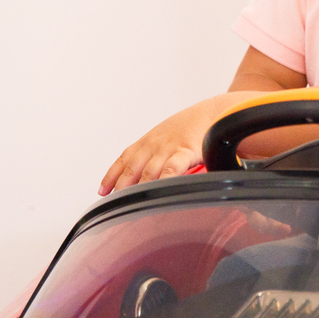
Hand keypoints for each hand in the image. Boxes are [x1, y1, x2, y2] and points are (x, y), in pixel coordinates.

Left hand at [99, 102, 218, 194]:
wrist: (215, 112)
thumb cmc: (193, 126)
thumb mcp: (167, 136)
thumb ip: (156, 154)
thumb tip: (146, 176)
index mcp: (149, 140)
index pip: (124, 158)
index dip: (111, 175)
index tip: (103, 191)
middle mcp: (155, 144)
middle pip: (132, 167)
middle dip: (121, 186)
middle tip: (115, 203)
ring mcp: (169, 148)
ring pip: (148, 171)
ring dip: (139, 188)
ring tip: (132, 205)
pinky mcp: (186, 151)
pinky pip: (172, 169)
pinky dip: (163, 181)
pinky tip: (159, 191)